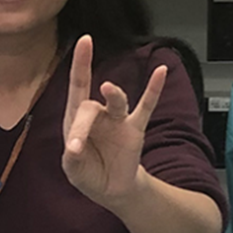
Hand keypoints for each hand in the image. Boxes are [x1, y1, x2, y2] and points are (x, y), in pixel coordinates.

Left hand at [61, 35, 166, 209]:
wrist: (111, 189)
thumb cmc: (89, 173)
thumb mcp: (74, 170)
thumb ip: (72, 159)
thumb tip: (74, 148)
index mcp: (76, 120)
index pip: (76, 88)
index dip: (80, 64)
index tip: (83, 43)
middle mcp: (97, 114)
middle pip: (90, 105)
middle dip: (83, 124)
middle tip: (77, 147)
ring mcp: (117, 119)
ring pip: (117, 102)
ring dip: (114, 95)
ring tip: (108, 88)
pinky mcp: (135, 129)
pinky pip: (146, 106)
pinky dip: (153, 90)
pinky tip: (160, 72)